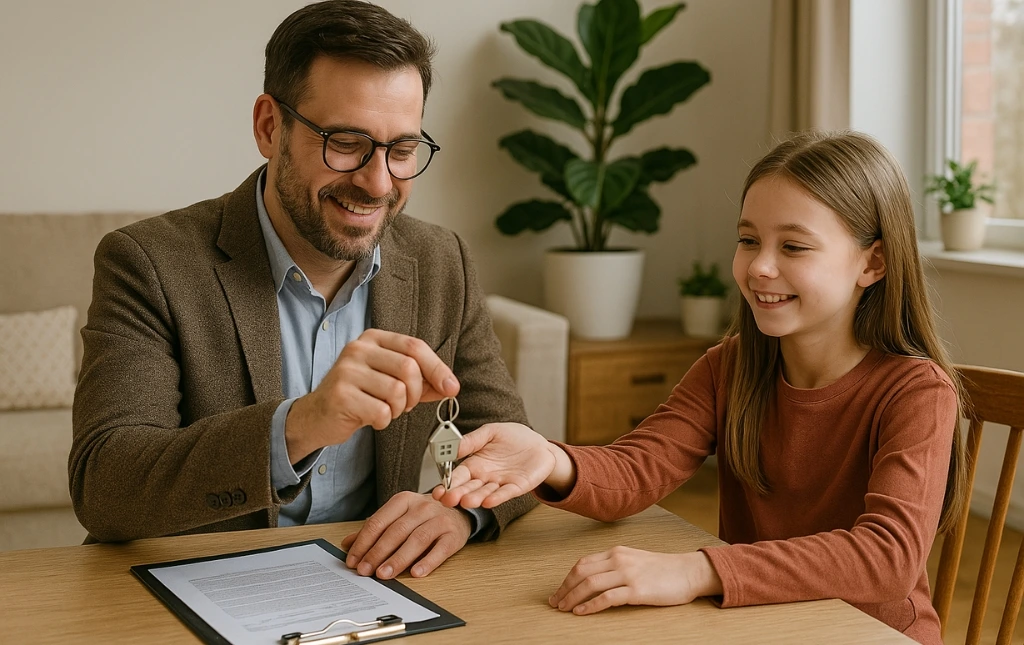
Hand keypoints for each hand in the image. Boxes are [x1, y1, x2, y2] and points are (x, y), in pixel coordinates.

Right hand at [287, 330, 458, 460]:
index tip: (451, 388)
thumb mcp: (388, 381)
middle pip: (408, 368)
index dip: (438, 368)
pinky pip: (381, 411)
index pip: (415, 346)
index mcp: (373, 339)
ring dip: (398, 409)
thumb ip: (420, 381)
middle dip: (416, 393)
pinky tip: (372, 419)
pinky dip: (383, 421)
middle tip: (407, 405)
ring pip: (396, 391)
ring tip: (386, 410)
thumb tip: (450, 386)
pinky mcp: (340, 395)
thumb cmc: (358, 396)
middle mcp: (357, 349)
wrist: (316, 416)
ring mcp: (346, 371)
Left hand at [340, 491, 470, 578]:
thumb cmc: (423, 516)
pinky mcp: (454, 535)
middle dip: (378, 553)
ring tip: (384, 574)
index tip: (353, 560)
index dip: (364, 542)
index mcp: (404, 500)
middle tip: (365, 571)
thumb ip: (375, 529)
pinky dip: (428, 562)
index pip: (379, 521)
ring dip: (398, 559)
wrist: (458, 511)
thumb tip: (348, 544)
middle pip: (396, 531)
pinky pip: (440, 549)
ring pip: (417, 540)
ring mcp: (439, 520)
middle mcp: (422, 507)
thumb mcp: (398, 517)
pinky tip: (416, 573)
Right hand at [432, 423, 568, 509]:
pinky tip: (488, 502)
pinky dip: (497, 497)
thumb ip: (471, 440)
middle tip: (447, 499)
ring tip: (465, 501)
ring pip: (485, 493)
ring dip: (475, 498)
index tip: (438, 491)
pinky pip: (506, 493)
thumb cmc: (512, 438)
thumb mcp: (489, 433)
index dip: (447, 483)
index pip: (457, 476)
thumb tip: (452, 447)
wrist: (538, 444)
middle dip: (457, 494)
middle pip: (468, 488)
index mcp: (474, 465)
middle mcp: (484, 478)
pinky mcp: (517, 487)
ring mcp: (500, 484)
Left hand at [548, 548, 722, 614]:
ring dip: (572, 597)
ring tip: (564, 609)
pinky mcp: (637, 590)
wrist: (689, 572)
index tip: (559, 591)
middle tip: (555, 602)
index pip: (583, 563)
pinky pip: (607, 598)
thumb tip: (594, 579)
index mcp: (617, 552)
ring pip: (590, 584)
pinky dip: (590, 605)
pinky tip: (581, 612)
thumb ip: (615, 565)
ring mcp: (628, 574)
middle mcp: (619, 560)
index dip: (567, 578)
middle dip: (564, 588)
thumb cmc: (663, 569)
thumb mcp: (635, 560)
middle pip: (581, 572)